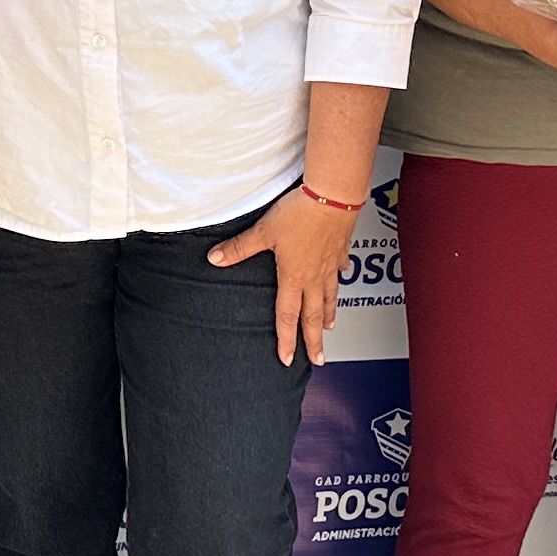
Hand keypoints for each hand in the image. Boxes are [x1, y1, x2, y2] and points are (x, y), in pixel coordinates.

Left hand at [209, 180, 363, 366]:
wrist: (333, 196)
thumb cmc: (300, 213)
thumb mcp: (263, 231)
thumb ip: (239, 248)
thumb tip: (215, 259)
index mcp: (294, 277)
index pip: (287, 316)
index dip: (286, 339)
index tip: (287, 358)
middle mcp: (314, 276)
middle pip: (313, 315)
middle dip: (314, 340)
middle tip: (317, 359)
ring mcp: (330, 265)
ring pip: (330, 297)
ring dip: (328, 315)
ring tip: (329, 328)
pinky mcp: (341, 250)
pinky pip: (340, 271)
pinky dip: (340, 279)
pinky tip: (341, 278)